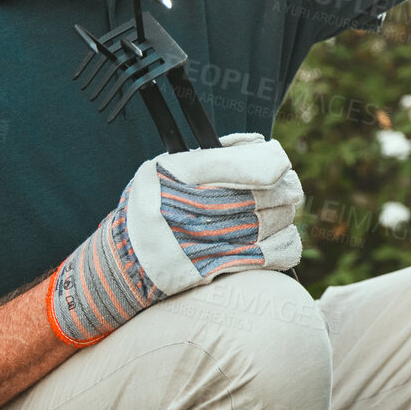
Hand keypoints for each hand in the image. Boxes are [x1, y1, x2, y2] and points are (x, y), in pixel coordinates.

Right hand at [47, 134, 304, 346]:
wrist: (123, 263)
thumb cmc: (154, 207)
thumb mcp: (165, 168)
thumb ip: (213, 153)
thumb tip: (260, 141)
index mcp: (178, 174)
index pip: (247, 163)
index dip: (273, 160)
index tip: (279, 162)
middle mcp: (191, 207)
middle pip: (268, 192)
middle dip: (285, 187)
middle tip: (288, 186)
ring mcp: (206, 240)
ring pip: (276, 220)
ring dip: (285, 214)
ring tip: (278, 210)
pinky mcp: (218, 268)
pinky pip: (276, 253)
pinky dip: (286, 242)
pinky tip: (278, 236)